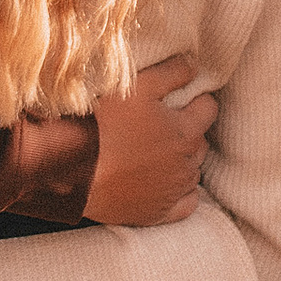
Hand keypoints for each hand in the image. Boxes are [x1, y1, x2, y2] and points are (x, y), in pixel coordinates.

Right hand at [86, 55, 214, 229]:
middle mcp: (186, 163)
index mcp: (185, 131)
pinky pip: (185, 204)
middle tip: (160, 122)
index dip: (195, 99)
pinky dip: (181, 193)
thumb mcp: (138, 85)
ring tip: (154, 150)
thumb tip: (195, 66)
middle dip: (187, 129)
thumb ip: (172, 73)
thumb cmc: (103, 123)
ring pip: (192, 170)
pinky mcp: (158, 214)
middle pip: (200, 140)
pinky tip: (166, 183)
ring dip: (181, 159)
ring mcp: (173, 191)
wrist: (71, 168)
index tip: (178, 98)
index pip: (209, 108)